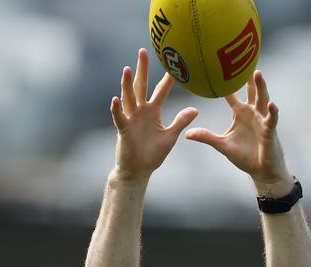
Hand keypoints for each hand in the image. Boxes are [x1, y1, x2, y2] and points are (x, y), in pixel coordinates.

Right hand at [110, 49, 197, 184]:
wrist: (139, 171)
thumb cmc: (152, 154)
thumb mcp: (170, 137)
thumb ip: (180, 122)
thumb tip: (195, 109)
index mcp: (152, 111)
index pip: (161, 90)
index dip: (167, 77)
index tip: (174, 62)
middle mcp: (140, 111)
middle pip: (141, 86)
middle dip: (142, 69)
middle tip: (143, 51)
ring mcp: (131, 119)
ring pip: (128, 98)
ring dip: (127, 84)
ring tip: (127, 69)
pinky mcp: (123, 131)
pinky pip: (119, 118)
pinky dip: (116, 109)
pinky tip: (115, 99)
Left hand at [186, 71, 293, 195]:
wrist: (262, 171)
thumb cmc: (245, 156)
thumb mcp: (222, 145)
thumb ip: (206, 137)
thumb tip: (187, 134)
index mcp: (240, 112)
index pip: (231, 93)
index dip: (224, 81)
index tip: (216, 66)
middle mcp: (252, 112)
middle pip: (249, 89)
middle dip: (245, 75)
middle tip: (241, 57)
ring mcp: (262, 119)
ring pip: (262, 98)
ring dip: (260, 86)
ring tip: (257, 73)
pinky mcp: (270, 131)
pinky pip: (271, 119)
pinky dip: (272, 112)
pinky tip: (272, 104)